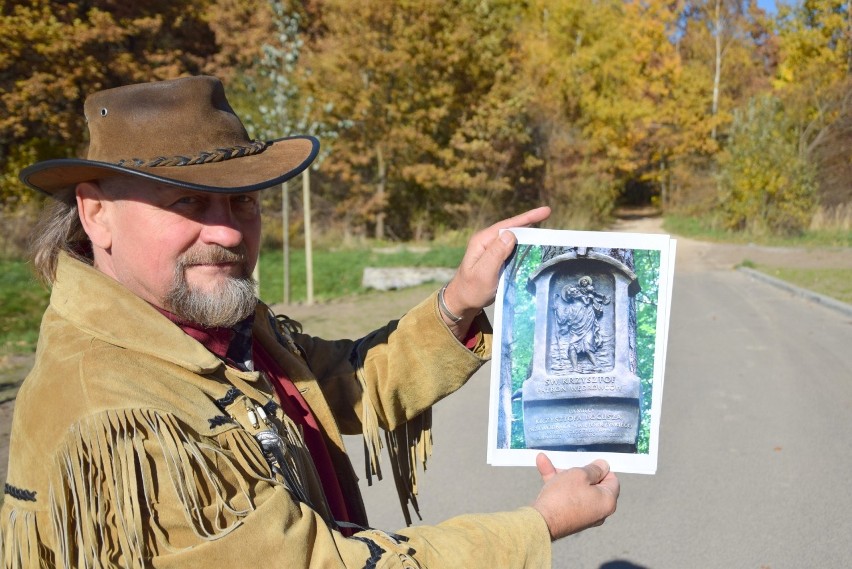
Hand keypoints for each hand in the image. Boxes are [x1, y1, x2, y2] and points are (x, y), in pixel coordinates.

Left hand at [440, 206, 549, 332]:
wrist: (462, 303)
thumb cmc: (471, 290)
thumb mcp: (483, 273)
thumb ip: (496, 254)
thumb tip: (511, 234)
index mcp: (483, 241)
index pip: (508, 225)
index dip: (527, 217)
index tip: (546, 211)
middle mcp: (487, 242)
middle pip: (512, 229)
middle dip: (531, 223)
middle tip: (549, 216)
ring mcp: (492, 250)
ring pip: (514, 239)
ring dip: (529, 235)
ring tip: (548, 231)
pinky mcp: (496, 259)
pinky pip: (513, 250)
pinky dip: (525, 247)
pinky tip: (536, 248)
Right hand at [531, 453, 619, 540]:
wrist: (542, 522)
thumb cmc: (564, 496)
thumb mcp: (580, 475)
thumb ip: (594, 469)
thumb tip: (604, 466)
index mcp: (607, 501)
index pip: (612, 480)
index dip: (601, 468)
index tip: (587, 462)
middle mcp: (599, 511)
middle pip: (592, 484)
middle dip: (577, 470)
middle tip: (567, 461)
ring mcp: (583, 515)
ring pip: (575, 488)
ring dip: (562, 474)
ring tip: (544, 460)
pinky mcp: (569, 517)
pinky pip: (567, 496)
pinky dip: (557, 484)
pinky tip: (543, 467)